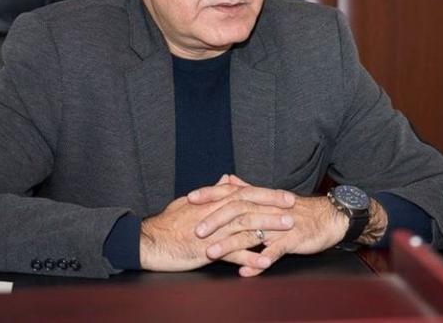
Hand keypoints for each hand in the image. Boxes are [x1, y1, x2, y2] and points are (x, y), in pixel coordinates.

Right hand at [139, 175, 295, 271]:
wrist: (149, 241)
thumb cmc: (167, 222)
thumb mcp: (189, 202)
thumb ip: (211, 192)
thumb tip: (225, 180)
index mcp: (212, 201)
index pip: (244, 192)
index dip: (266, 193)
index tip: (285, 195)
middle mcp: (215, 213)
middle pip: (249, 205)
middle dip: (273, 205)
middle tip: (293, 207)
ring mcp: (212, 232)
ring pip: (245, 226)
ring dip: (269, 226)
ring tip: (288, 228)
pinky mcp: (207, 251)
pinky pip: (233, 254)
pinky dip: (250, 257)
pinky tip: (266, 261)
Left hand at [190, 176, 350, 276]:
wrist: (329, 217)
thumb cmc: (299, 210)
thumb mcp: (271, 198)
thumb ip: (248, 189)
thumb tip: (228, 179)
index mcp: (261, 198)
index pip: (231, 192)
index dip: (211, 194)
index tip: (189, 198)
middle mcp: (268, 208)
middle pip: (237, 212)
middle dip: (215, 221)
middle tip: (195, 232)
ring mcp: (281, 224)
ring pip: (252, 232)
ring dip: (230, 244)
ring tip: (212, 253)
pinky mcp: (293, 239)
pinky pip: (275, 250)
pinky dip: (260, 260)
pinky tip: (247, 269)